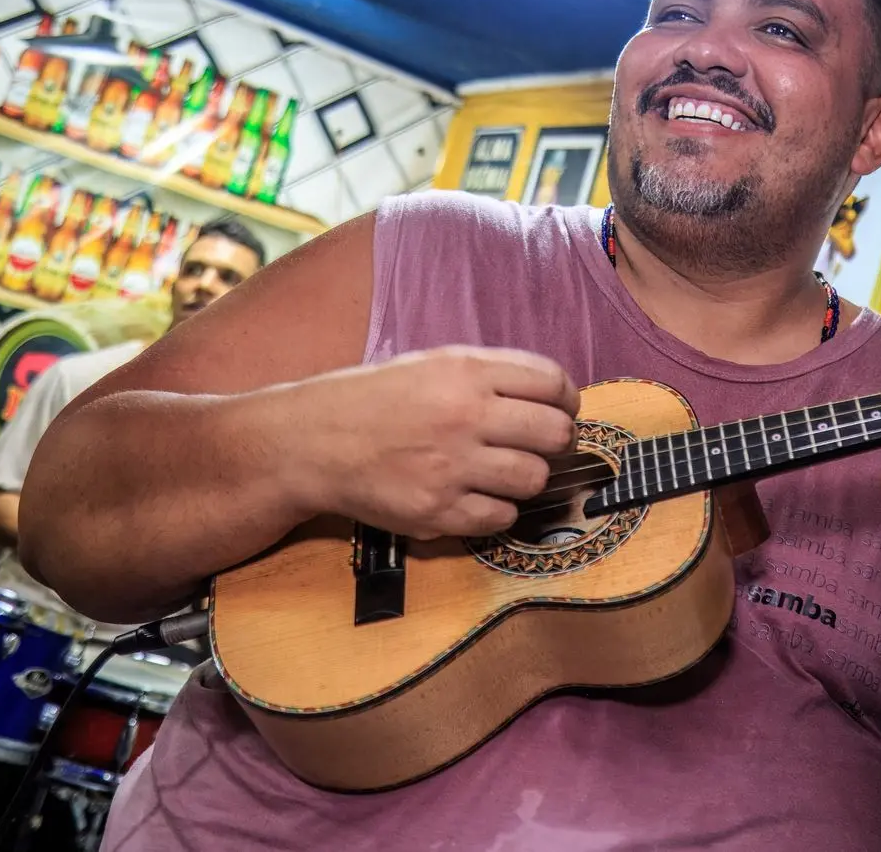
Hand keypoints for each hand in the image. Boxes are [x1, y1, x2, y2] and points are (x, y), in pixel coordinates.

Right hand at [291, 345, 579, 538]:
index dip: (567, 399)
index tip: (562, 409)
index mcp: (466, 372)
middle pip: (555, 434)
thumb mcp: (432, 363)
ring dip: (527, 477)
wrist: (313, 441)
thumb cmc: (376, 398)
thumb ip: (491, 372)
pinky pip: (500, 517)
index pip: (553, 383)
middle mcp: (464, 416)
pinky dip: (497, 510)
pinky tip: (478, 496)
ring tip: (502, 471)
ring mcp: (451, 467)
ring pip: (534, 479)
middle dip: (556, 440)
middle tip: (540, 446)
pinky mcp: (437, 511)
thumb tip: (554, 394)